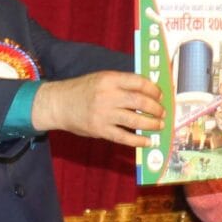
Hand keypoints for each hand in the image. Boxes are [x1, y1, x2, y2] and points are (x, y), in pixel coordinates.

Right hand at [31, 71, 164, 147]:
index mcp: (110, 79)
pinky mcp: (100, 130)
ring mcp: (104, 114)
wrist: (59, 104)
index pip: (139, 82)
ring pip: (135, 120)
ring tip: (159, 126)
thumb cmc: (82, 90)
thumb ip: (121, 84)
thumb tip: (148, 93)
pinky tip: (148, 141)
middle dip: (156, 108)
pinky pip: (124, 137)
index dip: (154, 89)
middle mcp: (108, 95)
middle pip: (140, 101)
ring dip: (151, 124)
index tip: (160, 95)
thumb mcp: (101, 79)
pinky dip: (138, 140)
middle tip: (162, 112)